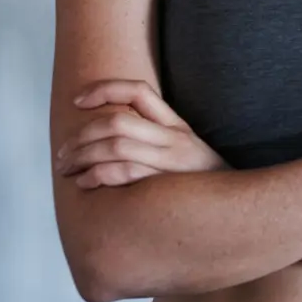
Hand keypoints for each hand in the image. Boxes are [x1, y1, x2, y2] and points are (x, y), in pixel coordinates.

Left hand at [56, 80, 226, 188]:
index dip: (104, 89)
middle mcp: (175, 138)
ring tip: (67, 169)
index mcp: (177, 126)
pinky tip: (85, 183)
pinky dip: (97, 175)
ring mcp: (173, 162)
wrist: (239, 212)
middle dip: (80, 136)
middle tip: (62, 153)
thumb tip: (109, 138)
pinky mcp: (168, 185)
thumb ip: (156, 142)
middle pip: (117, 122)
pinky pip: (124, 172)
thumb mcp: (187, 155)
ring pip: (115, 146)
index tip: (77, 101)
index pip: (138, 91)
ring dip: (81, 156)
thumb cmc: (203, 187)